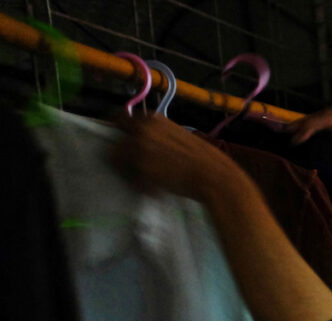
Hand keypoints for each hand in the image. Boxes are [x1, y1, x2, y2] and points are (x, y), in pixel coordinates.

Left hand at [109, 113, 245, 200]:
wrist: (213, 175)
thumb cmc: (202, 159)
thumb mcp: (177, 136)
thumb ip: (156, 136)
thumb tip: (139, 142)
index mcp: (152, 118)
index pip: (120, 119)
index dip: (121, 134)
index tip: (124, 145)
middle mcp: (141, 129)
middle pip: (115, 142)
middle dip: (122, 155)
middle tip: (134, 168)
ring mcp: (139, 147)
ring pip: (118, 162)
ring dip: (131, 172)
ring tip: (151, 181)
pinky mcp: (140, 168)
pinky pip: (130, 179)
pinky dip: (141, 186)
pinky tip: (157, 188)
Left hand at [287, 108, 331, 145]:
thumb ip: (328, 135)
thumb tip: (317, 139)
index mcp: (329, 115)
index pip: (309, 119)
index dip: (297, 124)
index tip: (286, 130)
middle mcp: (328, 112)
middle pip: (306, 119)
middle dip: (292, 125)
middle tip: (279, 131)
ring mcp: (330, 115)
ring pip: (308, 122)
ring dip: (295, 130)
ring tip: (287, 138)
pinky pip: (314, 126)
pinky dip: (304, 133)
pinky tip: (297, 140)